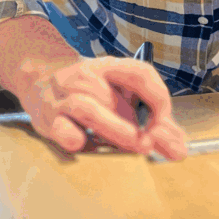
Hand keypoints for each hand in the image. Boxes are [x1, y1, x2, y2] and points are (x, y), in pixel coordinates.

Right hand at [16, 54, 187, 159]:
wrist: (38, 79)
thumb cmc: (88, 91)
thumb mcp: (117, 94)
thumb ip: (149, 122)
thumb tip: (179, 150)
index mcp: (108, 68)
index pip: (139, 72)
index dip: (158, 96)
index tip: (164, 121)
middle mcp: (85, 77)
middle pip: (115, 95)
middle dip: (138, 122)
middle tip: (154, 144)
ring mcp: (64, 97)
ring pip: (88, 108)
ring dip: (116, 128)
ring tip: (137, 145)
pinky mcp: (48, 118)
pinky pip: (60, 127)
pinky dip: (72, 136)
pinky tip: (83, 144)